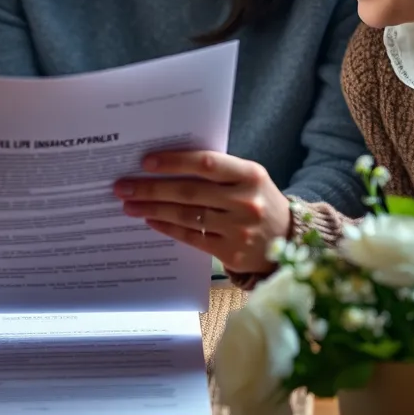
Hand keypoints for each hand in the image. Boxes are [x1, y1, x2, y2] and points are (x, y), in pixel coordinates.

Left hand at [114, 150, 291, 273]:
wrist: (290, 239)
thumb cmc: (258, 199)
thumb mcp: (248, 177)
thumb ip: (217, 170)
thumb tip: (166, 164)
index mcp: (250, 174)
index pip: (206, 163)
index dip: (174, 162)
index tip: (145, 162)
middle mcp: (245, 201)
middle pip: (189, 192)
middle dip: (151, 188)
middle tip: (123, 186)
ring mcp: (239, 229)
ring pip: (186, 215)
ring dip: (152, 209)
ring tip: (129, 204)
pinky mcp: (232, 252)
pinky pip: (191, 237)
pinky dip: (168, 228)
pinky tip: (150, 221)